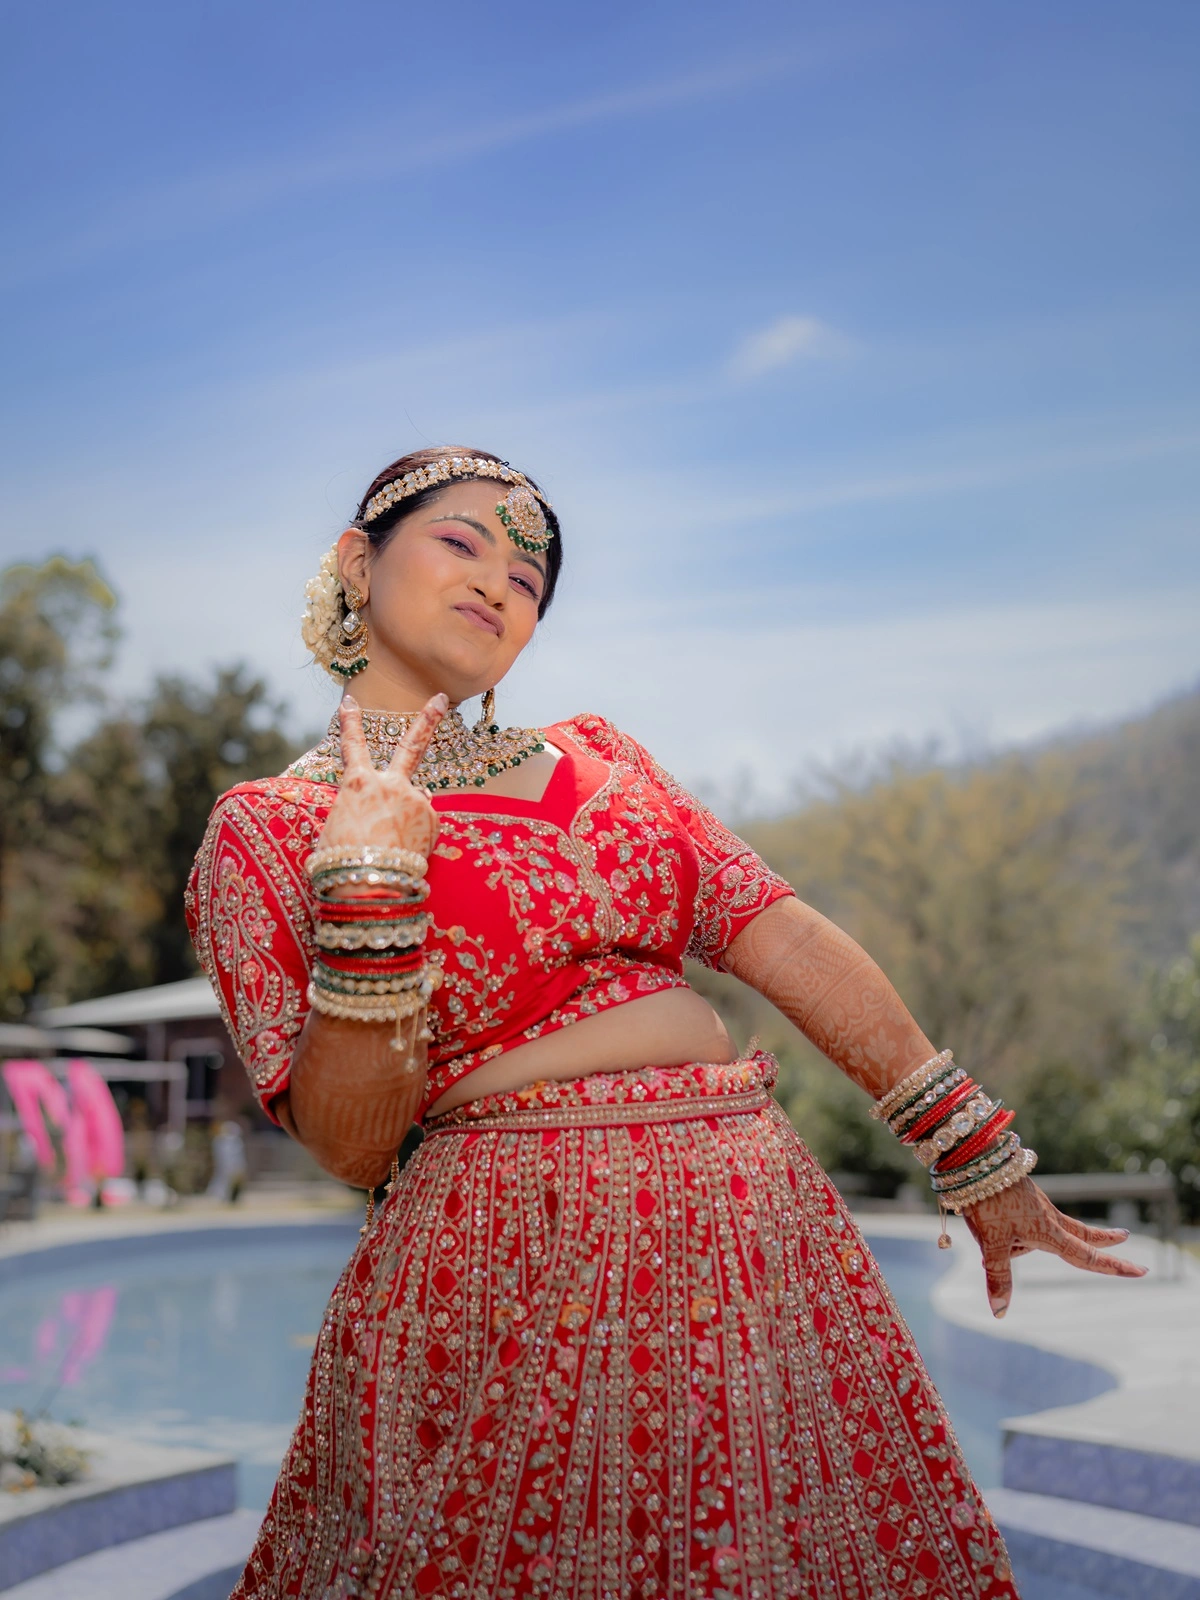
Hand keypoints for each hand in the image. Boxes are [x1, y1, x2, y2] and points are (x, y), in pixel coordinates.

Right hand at [315, 693, 446, 860]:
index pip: (353, 746)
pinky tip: (405, 850)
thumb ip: (360, 809)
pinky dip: (416, 834)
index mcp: (357, 784)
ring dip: (408, 815)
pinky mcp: (432, 818)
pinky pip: (424, 822)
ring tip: (393, 842)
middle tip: (440, 698)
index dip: (351, 723)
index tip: (350, 703)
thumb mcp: (337, 828)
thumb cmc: (343, 861)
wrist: (371, 885)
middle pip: (412, 745)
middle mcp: (390, 784)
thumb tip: (382, 812)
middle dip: (427, 719)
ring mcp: (415, 798)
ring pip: (415, 800)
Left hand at [964, 1176, 1146, 1317]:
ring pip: (1037, 1230)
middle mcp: (1047, 1217)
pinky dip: (1005, 1227)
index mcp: (1048, 1233)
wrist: (974, 1159)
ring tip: (984, 1222)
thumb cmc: (988, 1202)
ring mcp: (1035, 1203)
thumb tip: (1000, 1313)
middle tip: (1125, 1237)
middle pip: (1080, 1233)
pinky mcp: (1021, 1193)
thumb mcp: (992, 1244)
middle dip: (1102, 1238)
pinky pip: (1018, 1218)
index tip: (1140, 1270)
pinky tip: (980, 1215)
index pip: (1087, 1256)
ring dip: (1017, 1240)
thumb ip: (999, 1277)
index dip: (1113, 1267)